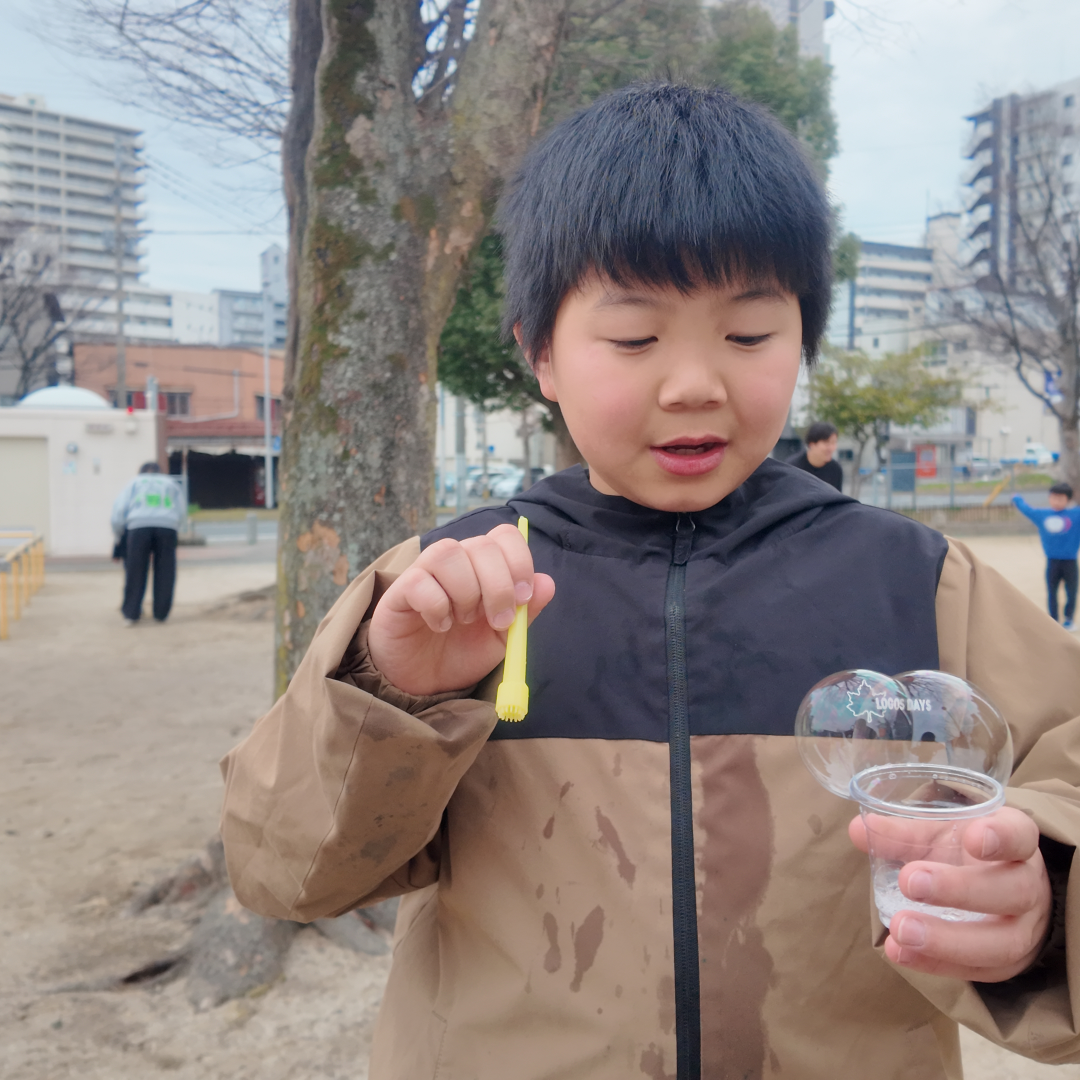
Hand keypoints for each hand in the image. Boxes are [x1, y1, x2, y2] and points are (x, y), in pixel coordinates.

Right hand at [368, 524, 555, 695]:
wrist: (423, 682)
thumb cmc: (462, 652)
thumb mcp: (503, 637)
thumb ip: (525, 611)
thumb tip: (547, 582)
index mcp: (484, 565)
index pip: (505, 536)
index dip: (519, 561)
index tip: (523, 598)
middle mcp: (456, 560)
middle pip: (481, 545)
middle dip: (498, 586)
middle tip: (498, 620)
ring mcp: (425, 571)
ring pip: (448, 553)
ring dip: (465, 592)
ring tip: (463, 621)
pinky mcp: (400, 589)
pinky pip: (419, 581)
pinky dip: (436, 606)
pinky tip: (438, 625)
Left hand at [848, 807, 1051, 981]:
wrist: (1004, 896)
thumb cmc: (966, 854)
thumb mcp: (940, 834)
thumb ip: (904, 832)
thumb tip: (857, 829)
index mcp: (1017, 843)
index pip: (1021, 836)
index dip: (1001, 837)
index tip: (973, 836)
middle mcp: (1028, 886)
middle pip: (1011, 891)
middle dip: (959, 889)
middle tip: (910, 882)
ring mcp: (1023, 930)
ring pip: (1001, 943)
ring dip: (947, 940)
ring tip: (901, 930)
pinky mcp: (1007, 965)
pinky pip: (979, 972)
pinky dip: (937, 964)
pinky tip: (900, 952)